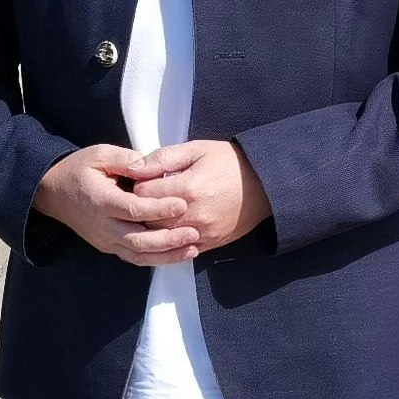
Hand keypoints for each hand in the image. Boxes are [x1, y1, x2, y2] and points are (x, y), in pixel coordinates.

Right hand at [34, 145, 202, 266]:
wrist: (52, 192)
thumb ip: (126, 159)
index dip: (158, 209)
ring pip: (137, 255)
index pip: (133, 209)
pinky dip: (156, 259)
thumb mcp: (99, 154)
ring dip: (166, 255)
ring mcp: (105, 239)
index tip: (182, 205)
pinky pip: (133, 257)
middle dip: (168, 240)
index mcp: (101, 200)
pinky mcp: (108, 247)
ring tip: (192, 249)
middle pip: (138, 240)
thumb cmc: (78, 170)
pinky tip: (177, 255)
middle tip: (194, 233)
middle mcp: (103, 225)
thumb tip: (149, 165)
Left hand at [125, 140, 270, 254]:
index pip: (143, 194)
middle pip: (148, 219)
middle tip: (147, 197)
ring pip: (160, 237)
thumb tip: (133, 167)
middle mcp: (193, 214)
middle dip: (142, 208)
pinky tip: (171, 225)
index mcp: (188, 188)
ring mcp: (201, 232)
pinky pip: (179, 249)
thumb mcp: (196, 150)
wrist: (266, 185)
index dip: (138, 186)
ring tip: (157, 210)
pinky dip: (170, 239)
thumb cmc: (230, 163)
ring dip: (153, 225)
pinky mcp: (209, 243)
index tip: (144, 180)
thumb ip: (162, 158)